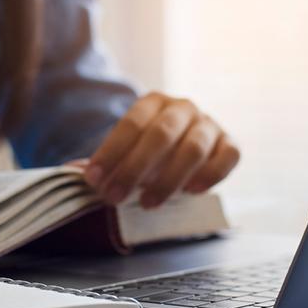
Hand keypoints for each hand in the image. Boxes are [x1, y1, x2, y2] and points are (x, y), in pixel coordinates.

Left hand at [84, 92, 239, 207]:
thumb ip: (106, 163)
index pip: (130, 124)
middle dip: (134, 168)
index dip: (110, 152)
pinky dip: (212, 174)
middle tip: (114, 197)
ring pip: (193, 148)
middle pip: (160, 134)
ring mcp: (209, 124)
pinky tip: (191, 192)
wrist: (183, 148)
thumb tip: (77, 174)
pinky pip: (229, 156)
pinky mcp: (230, 143)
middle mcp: (182, 108)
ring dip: (168, 179)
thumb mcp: (124, 152)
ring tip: (147, 205)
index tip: (93, 180)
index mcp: (151, 102)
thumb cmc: (146, 153)